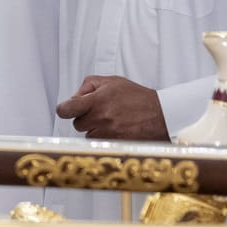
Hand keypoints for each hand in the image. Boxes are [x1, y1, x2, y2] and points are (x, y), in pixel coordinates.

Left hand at [54, 75, 168, 140]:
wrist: (162, 114)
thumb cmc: (137, 97)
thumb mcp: (112, 81)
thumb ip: (88, 86)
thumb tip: (74, 97)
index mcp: (97, 101)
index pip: (66, 110)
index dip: (64, 110)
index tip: (66, 110)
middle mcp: (100, 118)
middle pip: (77, 124)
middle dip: (85, 118)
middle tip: (100, 113)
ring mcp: (107, 133)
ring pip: (88, 135)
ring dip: (95, 130)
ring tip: (112, 121)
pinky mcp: (115, 144)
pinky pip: (100, 143)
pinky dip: (105, 138)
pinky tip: (117, 129)